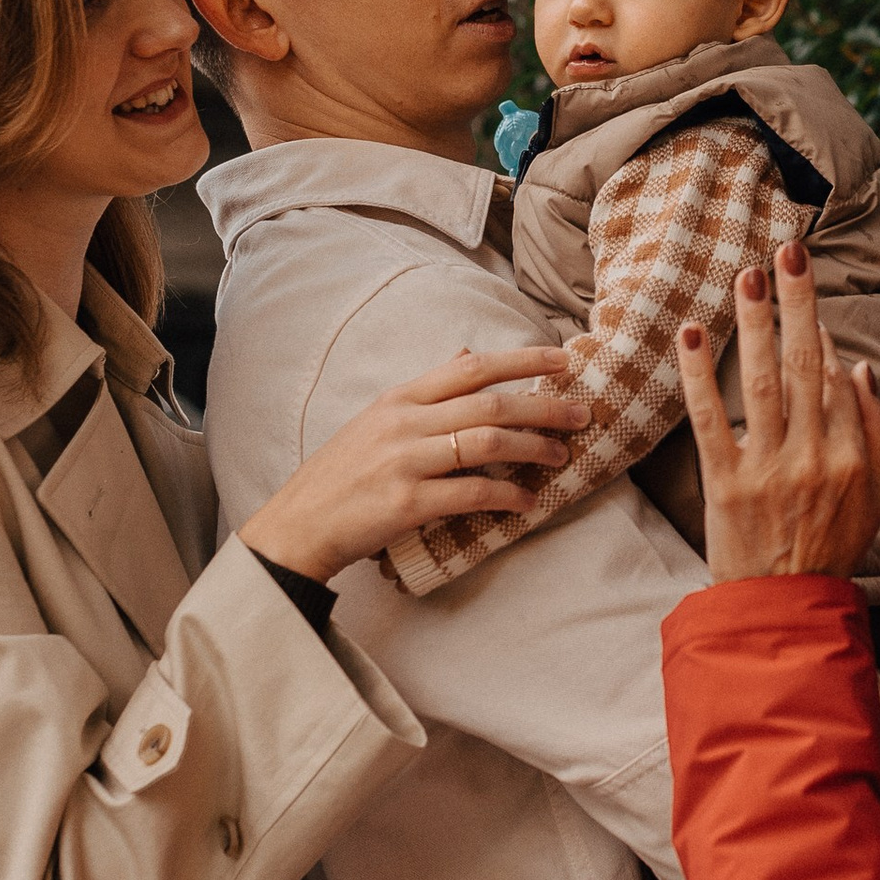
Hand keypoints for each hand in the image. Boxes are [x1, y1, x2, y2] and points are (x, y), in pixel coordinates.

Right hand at [241, 345, 587, 582]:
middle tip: (582, 413)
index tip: (562, 359)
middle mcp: (403, 423)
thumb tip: (466, 353)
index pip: (471, 367)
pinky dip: (506, 496)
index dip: (521, 360)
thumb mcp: (376, 420)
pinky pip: (470, 493)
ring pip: (486, 442)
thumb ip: (425, 391)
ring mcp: (404, 462)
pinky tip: (528, 502)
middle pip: (489, 403)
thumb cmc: (341, 476)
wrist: (297, 527)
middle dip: (543, 405)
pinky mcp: (405, 503)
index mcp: (399, 399)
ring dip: (533, 448)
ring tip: (563, 456)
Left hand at [675, 241, 879, 582]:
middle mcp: (815, 458)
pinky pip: (711, 418)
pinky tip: (693, 333)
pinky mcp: (726, 484)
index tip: (805, 297)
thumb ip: (874, 431)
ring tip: (746, 274)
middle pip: (806, 364)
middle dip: (797, 303)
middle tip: (786, 251)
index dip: (822, 334)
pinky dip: (699, 374)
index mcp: (854, 458)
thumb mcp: (876, 496)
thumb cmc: (831, 548)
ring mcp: (769, 470)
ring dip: (754, 322)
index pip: (837, 379)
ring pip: (762, 381)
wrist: (783, 608)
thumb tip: (860, 367)